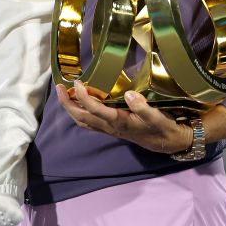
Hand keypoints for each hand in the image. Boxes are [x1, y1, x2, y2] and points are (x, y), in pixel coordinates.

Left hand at [55, 81, 193, 154]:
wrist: (167, 143)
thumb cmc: (162, 128)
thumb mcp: (157, 117)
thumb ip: (143, 107)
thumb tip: (128, 94)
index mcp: (119, 122)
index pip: (95, 110)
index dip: (83, 96)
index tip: (76, 83)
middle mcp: (110, 127)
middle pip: (81, 117)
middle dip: (67, 104)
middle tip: (58, 88)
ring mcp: (109, 129)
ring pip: (82, 121)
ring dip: (70, 109)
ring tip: (63, 94)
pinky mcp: (111, 129)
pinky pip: (89, 123)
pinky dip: (79, 113)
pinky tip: (77, 104)